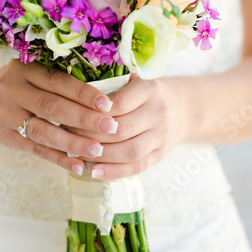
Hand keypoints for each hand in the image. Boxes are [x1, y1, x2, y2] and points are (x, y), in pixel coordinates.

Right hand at [0, 60, 118, 174]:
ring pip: (42, 131)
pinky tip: (79, 165)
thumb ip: (65, 77)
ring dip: (72, 143)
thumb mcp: (37, 71)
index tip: (108, 104)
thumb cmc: (27, 82)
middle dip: (83, 118)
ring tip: (97, 150)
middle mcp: (12, 89)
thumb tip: (111, 89)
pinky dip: (59, 159)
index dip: (83, 93)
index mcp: (25, 68)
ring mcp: (6, 114)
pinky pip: (35, 150)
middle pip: (50, 106)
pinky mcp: (5, 137)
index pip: (57, 81)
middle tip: (111, 128)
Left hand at [67, 76, 185, 179]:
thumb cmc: (147, 93)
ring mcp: (161, 137)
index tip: (74, 113)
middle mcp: (158, 113)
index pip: (118, 103)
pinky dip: (114, 172)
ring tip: (78, 155)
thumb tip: (76, 93)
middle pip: (121, 130)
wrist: (183, 108)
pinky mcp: (160, 155)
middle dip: (92, 135)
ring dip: (101, 156)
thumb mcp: (135, 80)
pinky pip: (136, 167)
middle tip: (68, 135)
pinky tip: (94, 172)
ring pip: (129, 151)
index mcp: (149, 90)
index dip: (95, 111)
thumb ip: (112, 84)